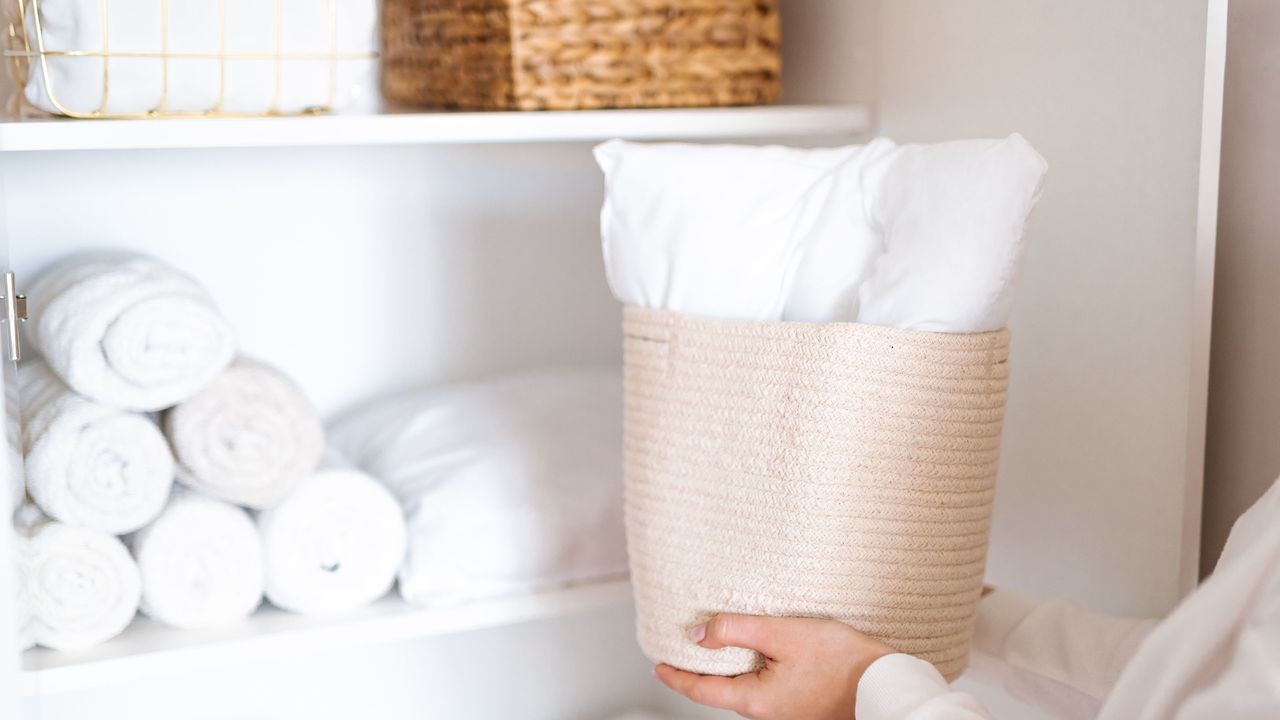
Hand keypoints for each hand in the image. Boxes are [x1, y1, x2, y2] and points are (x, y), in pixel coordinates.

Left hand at [653, 614, 895, 719]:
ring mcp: (784, 713)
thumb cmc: (842, 661)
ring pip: (743, 690)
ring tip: (714, 647)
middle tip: (682, 651)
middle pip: (721, 692)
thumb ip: (736, 631)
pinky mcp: (800, 706)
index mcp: (755, 701)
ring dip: (727, 670)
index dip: (675, 675)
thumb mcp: (782, 634)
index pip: (701, 690)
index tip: (657, 665)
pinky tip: (755, 654)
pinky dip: (750, 671)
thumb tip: (698, 634)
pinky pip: (764, 689)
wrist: (885, 684)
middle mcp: (766, 714)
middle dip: (700, 672)